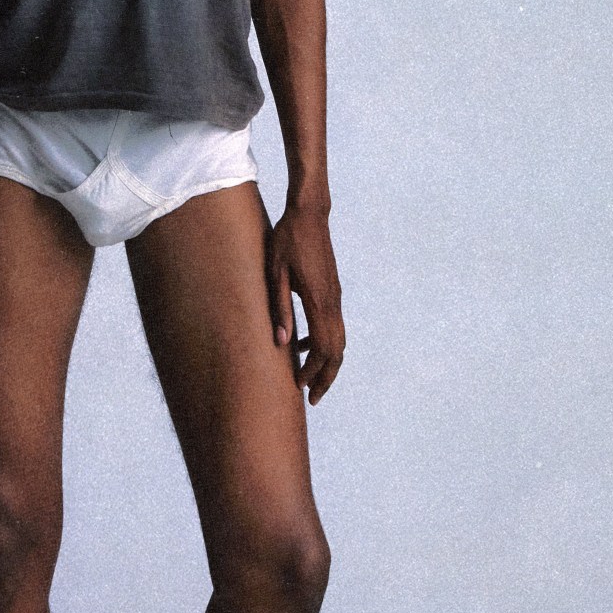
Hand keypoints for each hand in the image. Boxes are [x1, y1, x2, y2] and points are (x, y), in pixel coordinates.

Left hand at [266, 203, 344, 404]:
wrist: (310, 214)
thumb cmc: (287, 239)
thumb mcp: (274, 272)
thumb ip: (278, 307)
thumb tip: (282, 344)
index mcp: (318, 300)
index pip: (322, 348)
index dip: (312, 371)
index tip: (299, 387)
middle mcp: (332, 302)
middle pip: (337, 351)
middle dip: (326, 377)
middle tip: (312, 398)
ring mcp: (335, 296)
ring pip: (338, 340)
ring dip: (326, 363)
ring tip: (309, 379)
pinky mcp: (332, 291)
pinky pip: (332, 326)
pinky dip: (322, 343)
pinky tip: (300, 346)